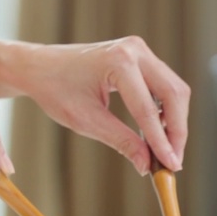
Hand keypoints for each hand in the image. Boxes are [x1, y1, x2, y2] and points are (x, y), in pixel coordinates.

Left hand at [16, 36, 190, 174]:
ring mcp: (139, 50)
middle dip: (177, 131)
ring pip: (174, 89)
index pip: (148, 109)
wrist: (39, 67)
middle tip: (174, 162)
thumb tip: (147, 165)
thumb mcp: (86, 121)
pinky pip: (163, 84)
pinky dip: (165, 109)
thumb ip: (121, 141)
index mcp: (118, 63)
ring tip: (166, 150)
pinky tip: (158, 131)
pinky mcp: (139, 56)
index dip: (162, 141)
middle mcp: (134, 50)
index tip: (170, 165)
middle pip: (173, 94)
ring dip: (174, 120)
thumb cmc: (56, 90)